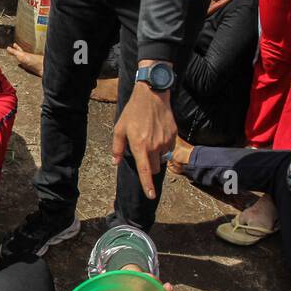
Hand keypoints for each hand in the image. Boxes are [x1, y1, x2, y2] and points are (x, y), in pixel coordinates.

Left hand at [112, 80, 176, 198]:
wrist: (152, 95)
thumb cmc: (133, 112)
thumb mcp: (119, 129)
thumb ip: (117, 148)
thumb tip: (116, 162)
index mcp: (140, 146)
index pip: (145, 171)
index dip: (147, 185)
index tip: (151, 195)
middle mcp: (154, 146)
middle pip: (155, 167)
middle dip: (149, 165)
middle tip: (143, 150)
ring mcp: (166, 141)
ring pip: (162, 158)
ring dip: (156, 154)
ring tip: (150, 137)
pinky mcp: (174, 135)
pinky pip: (169, 148)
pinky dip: (163, 145)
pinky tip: (157, 132)